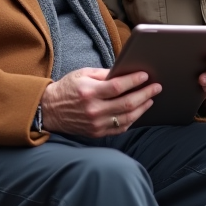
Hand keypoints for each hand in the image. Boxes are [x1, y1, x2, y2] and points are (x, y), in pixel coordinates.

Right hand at [40, 67, 160, 136]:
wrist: (49, 111)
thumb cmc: (67, 89)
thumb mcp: (82, 74)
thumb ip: (104, 74)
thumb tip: (125, 72)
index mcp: (89, 92)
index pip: (118, 87)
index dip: (134, 81)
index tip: (146, 76)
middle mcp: (93, 110)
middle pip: (127, 103)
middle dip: (145, 94)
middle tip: (156, 87)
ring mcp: (96, 124)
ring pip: (127, 117)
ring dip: (142, 108)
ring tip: (150, 98)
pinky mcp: (97, 133)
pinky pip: (120, 128)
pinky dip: (132, 120)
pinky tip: (138, 111)